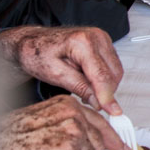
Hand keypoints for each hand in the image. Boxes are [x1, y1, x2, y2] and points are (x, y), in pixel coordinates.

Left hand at [0, 26, 123, 113]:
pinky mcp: (104, 43)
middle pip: (113, 73)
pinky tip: (87, 80)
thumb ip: (79, 87)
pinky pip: (113, 66)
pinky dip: (104, 78)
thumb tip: (98, 101)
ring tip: (83, 87)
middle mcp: (97, 37)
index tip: (113, 112)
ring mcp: (102, 39)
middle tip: (87, 101)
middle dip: (105, 92)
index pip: (101, 75)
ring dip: (105, 85)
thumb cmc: (37, 54)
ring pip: (116, 71)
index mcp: (83, 42)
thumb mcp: (54, 74)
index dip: (107, 96)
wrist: (32, 42)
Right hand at [0, 96, 129, 149]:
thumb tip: (86, 140)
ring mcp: (72, 130)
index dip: (113, 138)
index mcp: (66, 103)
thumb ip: (67, 126)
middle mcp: (72, 113)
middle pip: (98, 144)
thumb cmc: (5, 139)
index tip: (123, 148)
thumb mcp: (43, 122)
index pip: (100, 121)